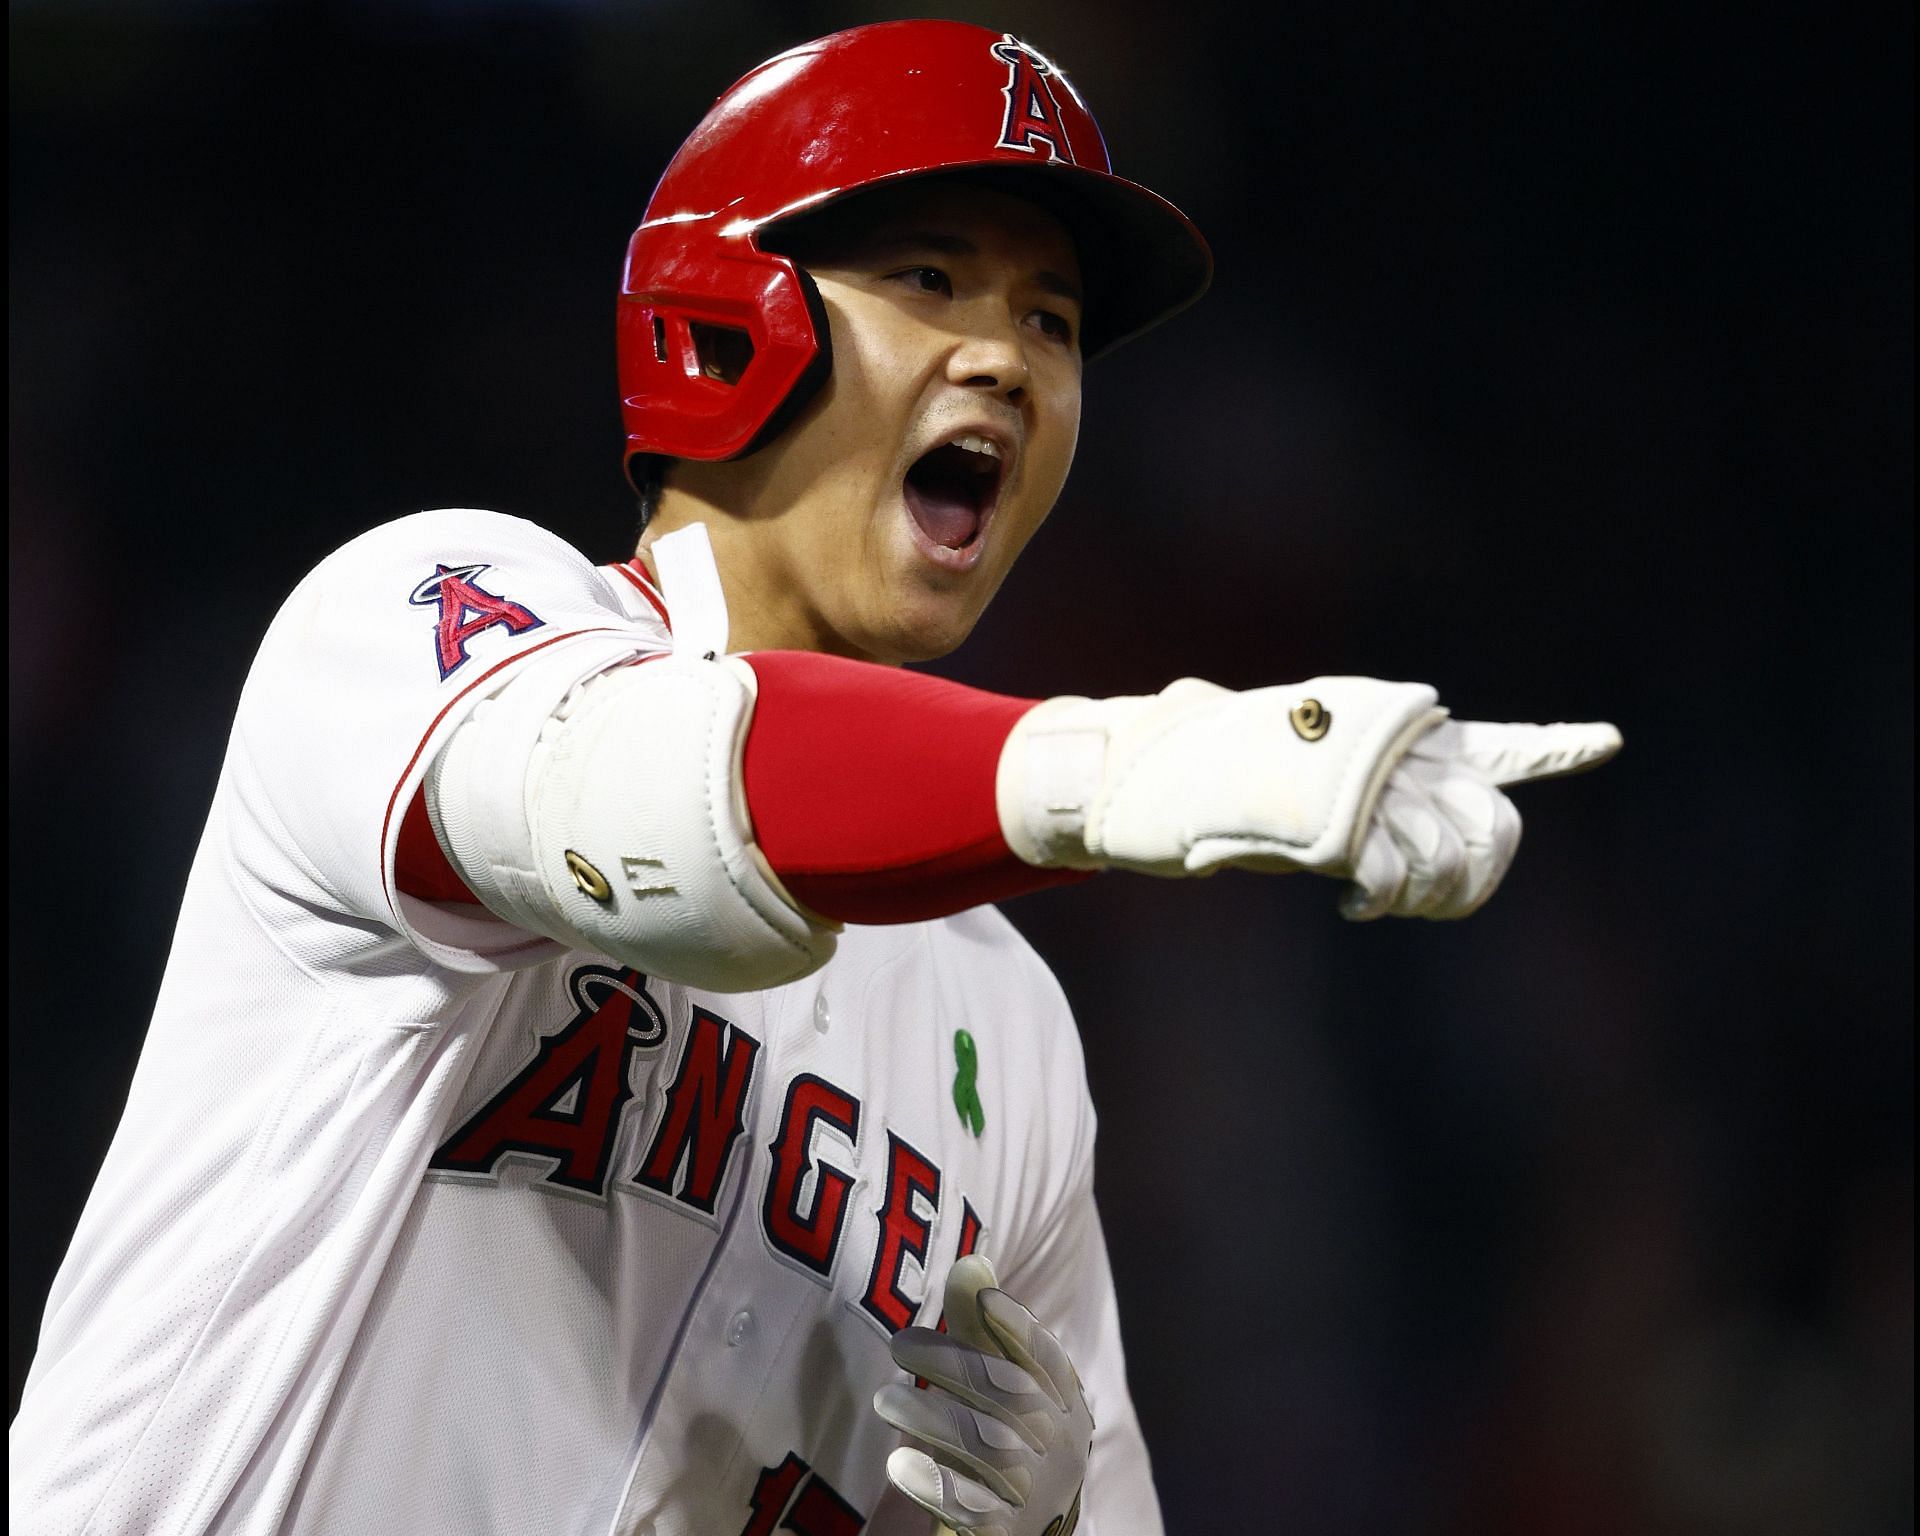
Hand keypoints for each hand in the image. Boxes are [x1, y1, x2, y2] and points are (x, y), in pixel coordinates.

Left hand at [874, 1256, 1090, 1535]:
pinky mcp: (1003, 1531)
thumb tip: (971, 1260)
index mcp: (1063, 1402)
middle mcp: (1060, 1446)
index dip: (1019, 1327)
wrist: (1021, 1533)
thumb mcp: (995, 1385)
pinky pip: (970, 1508)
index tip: (983, 1301)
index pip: (1047, 1359)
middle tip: (898, 1343)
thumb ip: (981, 1330)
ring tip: (884, 1399)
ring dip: (933, 1419)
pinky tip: (897, 1463)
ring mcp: (1035, 1493)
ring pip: (989, 1449)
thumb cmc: (1003, 1440)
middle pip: (1010, 1397)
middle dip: (953, 1365)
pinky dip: (934, 1484)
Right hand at [996, 675, 1619, 920]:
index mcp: (1387, 735)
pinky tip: (1350, 907)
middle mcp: (1392, 752)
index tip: (1607, 741)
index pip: (1491, 745)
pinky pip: (1396, 878)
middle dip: (1471, 876)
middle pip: (1491, 824)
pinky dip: (1380, 903)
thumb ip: (1298, 766)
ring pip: (1450, 858)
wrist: (1140, 771)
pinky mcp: (1341, 824)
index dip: (1550, 746)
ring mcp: (1369, 785)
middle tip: (1407, 897)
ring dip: (1419, 897)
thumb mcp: (1258, 756)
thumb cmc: (1192, 768)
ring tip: (1374, 900)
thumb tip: (1210, 719)